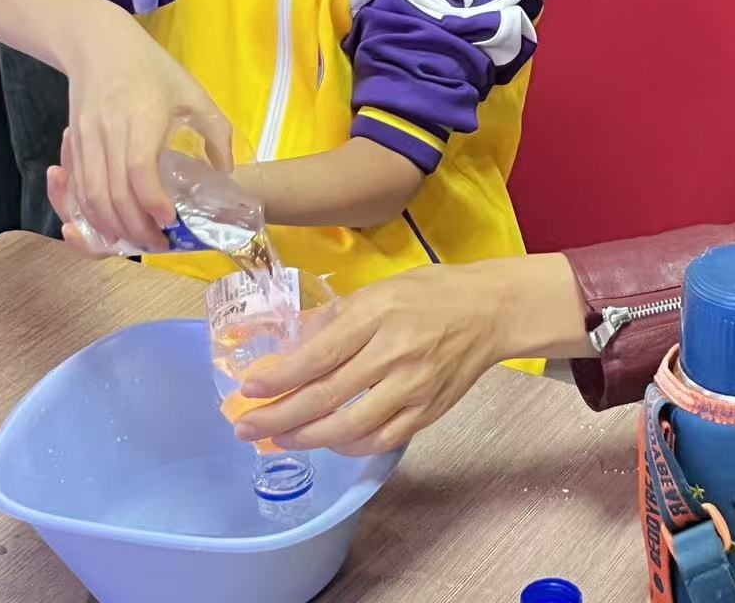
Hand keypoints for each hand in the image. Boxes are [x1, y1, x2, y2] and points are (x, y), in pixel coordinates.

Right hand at [62, 7, 232, 249]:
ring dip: (111, 226)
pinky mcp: (73, 142)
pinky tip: (109, 224)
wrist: (96, 44)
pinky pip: (78, 187)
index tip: (170, 220)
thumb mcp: (192, 92)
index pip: (139, 169)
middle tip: (158, 243)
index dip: (152, 201)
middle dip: (134, 227)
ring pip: (90, 195)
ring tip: (136, 240)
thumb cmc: (151, 67)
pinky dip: (91, 212)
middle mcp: (109, 130)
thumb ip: (215, 132)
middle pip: (113, 192)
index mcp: (142, 116)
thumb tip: (226, 171)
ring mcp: (86, 138)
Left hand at [232, 256, 589, 454]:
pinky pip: (381, 439)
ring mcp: (413, 386)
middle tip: (245, 427)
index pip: (319, 355)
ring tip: (277, 439)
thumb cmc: (430, 293)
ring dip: (307, 438)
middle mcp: (394, 352)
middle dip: (279, 416)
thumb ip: (335, 317)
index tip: (248, 388)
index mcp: (378, 314)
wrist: (489, 311)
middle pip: (326, 396)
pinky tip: (327, 441)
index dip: (279, 377)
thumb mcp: (378, 288)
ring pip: (350, 426)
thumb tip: (289, 345)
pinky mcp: (428, 411)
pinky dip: (348, 446)